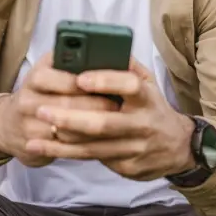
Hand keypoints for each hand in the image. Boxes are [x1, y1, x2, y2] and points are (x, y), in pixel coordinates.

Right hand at [0, 53, 118, 167]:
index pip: (66, 78)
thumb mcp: (50, 71)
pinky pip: (61, 148)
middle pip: (67, 105)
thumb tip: (109, 59)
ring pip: (66, 129)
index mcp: (38, 75)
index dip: (90, 82)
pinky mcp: (32, 146)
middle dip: (96, 107)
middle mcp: (28, 98)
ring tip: (115, 125)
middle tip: (120, 107)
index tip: (112, 86)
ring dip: (93, 128)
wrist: (6, 124)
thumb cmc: (40, 92)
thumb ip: (72, 63)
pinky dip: (82, 145)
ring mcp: (28, 124)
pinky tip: (99, 142)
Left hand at [25, 60, 195, 180]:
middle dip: (70, 118)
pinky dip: (69, 153)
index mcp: (147, 97)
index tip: (80, 78)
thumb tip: (100, 48)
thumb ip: (126, 66)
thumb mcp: (148, 81)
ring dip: (62, 141)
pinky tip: (47, 148)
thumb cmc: (152, 106)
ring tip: (37, 133)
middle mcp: (143, 124)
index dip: (105, 81)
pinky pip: (94, 160)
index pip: (129, 85)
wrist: (178, 147)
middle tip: (41, 110)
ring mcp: (136, 149)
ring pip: (94, 147)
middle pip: (104, 123)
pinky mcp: (128, 168)